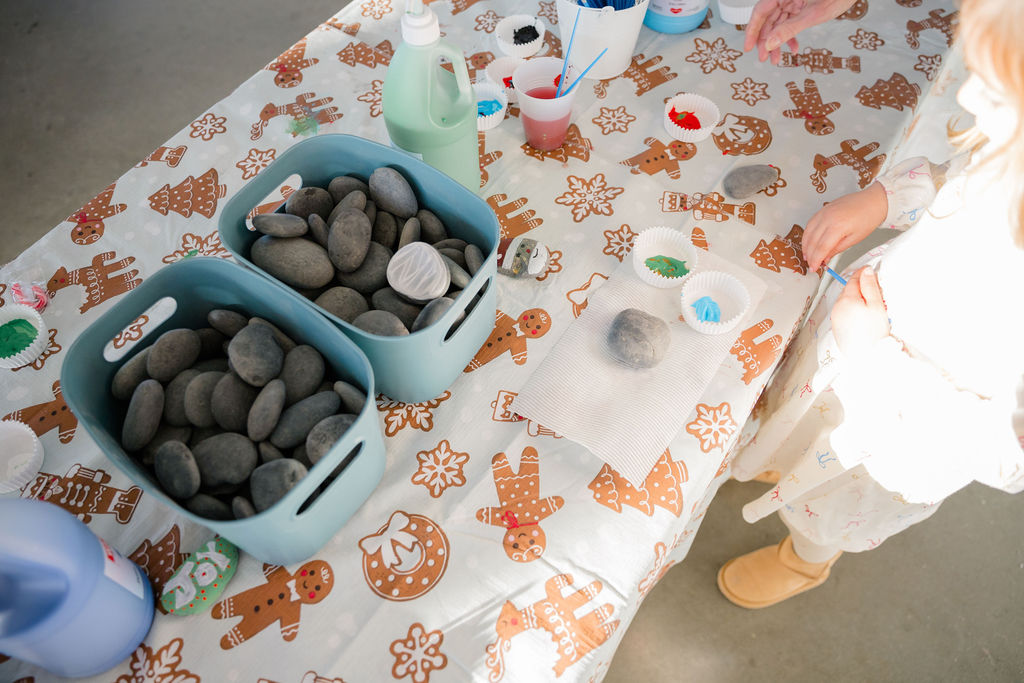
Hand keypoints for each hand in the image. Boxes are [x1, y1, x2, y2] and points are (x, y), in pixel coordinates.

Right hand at [744, 0, 859, 63]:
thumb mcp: (812, 15)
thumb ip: (789, 29)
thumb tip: (770, 44)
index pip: (760, 12)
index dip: (752, 31)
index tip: (749, 47)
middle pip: (768, 20)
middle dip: (766, 41)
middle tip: (765, 58)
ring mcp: (793, 0)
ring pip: (778, 23)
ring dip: (778, 42)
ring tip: (777, 59)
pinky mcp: (800, 4)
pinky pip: (790, 22)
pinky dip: (790, 35)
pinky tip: (793, 48)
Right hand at [802, 181, 887, 272]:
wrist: (874, 200)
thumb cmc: (869, 217)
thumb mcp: (855, 239)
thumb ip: (837, 249)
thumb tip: (826, 257)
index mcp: (837, 226)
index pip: (821, 248)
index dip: (816, 260)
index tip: (814, 267)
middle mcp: (828, 218)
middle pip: (812, 241)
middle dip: (810, 255)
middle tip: (811, 264)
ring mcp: (824, 212)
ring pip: (808, 232)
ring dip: (806, 246)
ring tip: (807, 255)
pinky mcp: (823, 209)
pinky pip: (810, 223)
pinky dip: (807, 234)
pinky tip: (809, 241)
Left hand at [830, 266, 890, 356]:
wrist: (868, 357)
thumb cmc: (874, 333)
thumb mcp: (876, 305)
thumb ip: (870, 286)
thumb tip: (866, 271)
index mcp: (846, 300)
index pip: (854, 279)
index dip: (863, 273)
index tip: (870, 271)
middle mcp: (837, 307)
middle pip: (849, 290)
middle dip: (861, 287)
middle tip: (877, 291)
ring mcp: (836, 318)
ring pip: (847, 301)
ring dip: (857, 299)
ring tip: (872, 307)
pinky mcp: (837, 327)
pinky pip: (845, 312)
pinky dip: (853, 310)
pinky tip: (864, 317)